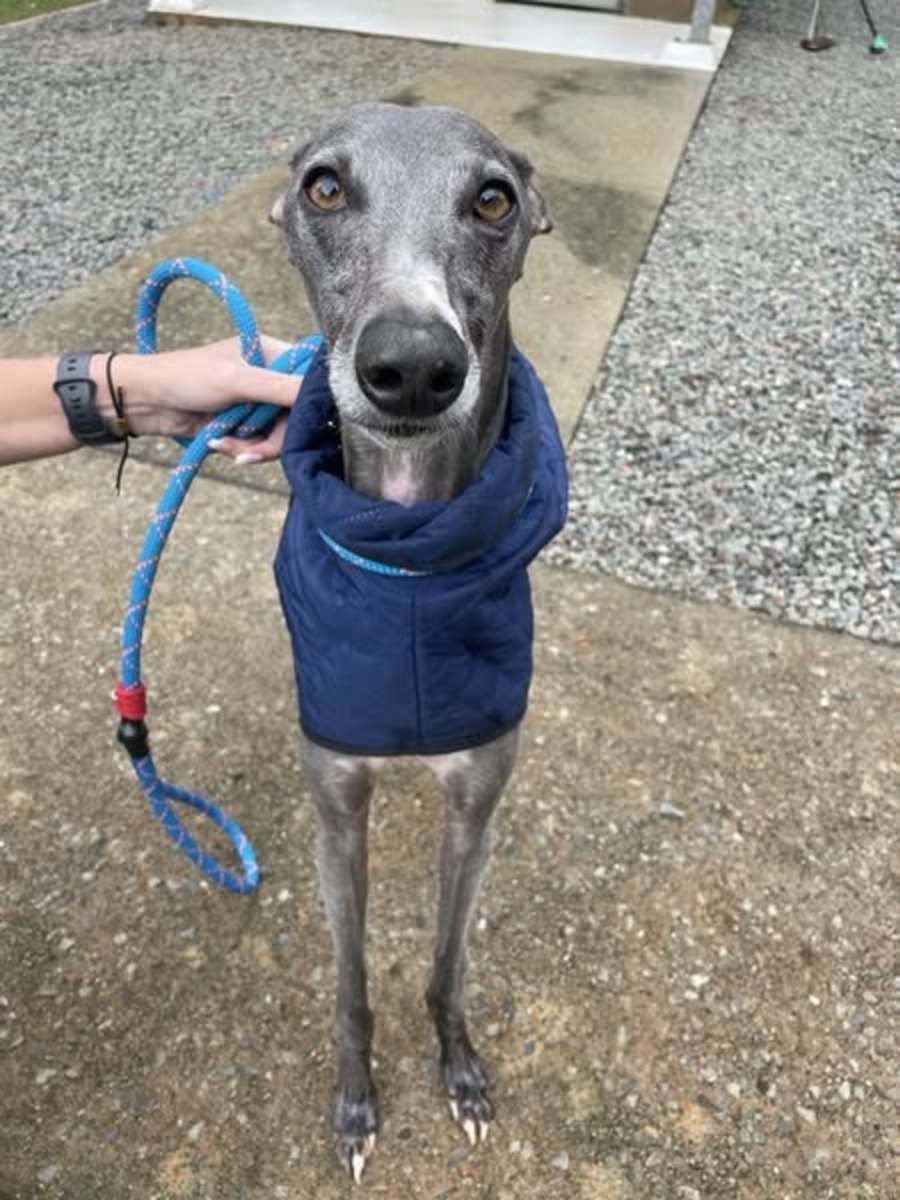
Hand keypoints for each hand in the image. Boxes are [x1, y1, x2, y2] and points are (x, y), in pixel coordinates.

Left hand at [96, 336, 302, 462]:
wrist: (146, 402)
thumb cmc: (185, 377)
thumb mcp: (236, 380)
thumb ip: (281, 387)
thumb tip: (322, 394)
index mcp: (274, 352)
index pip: (311, 377)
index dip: (311, 401)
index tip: (301, 420)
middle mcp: (271, 376)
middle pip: (298, 415)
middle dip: (275, 435)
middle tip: (253, 445)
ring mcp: (258, 402)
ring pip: (281, 435)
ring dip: (255, 445)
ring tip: (227, 443)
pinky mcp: (246, 424)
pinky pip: (261, 444)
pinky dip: (242, 448)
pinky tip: (221, 443)